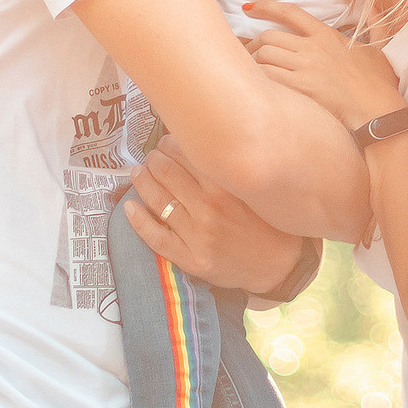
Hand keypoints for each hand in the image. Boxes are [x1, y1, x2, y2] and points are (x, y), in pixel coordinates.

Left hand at [123, 138, 309, 291]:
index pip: (187, 153)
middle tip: (152, 156)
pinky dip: (138, 221)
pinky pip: (156, 237)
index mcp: (227, 185)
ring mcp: (198, 234)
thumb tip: (198, 141)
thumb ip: (229, 168)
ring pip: (158, 200)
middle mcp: (210, 207)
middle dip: (153, 159)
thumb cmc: (268, 221)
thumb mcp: (255, 187)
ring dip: (141, 181)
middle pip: (166, 172)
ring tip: (137, 173)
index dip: (170, 143)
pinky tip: (128, 208)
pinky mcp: (191, 258)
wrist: (279, 266)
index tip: (167, 141)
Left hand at [247, 0, 404, 130]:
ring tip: (251, 71)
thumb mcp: (380, 47)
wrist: (379, 110)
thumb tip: (372, 4)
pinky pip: (268, 76)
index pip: (289, 13)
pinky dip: (258, 77)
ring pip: (264, 54)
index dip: (265, 7)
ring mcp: (306, 67)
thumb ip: (374, 24)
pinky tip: (257, 84)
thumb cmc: (380, 82)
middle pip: (269, 35)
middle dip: (255, 43)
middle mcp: (313, 48)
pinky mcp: (302, 88)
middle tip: (249, 52)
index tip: (249, 8)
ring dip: (255, 62)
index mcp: (326, 35)